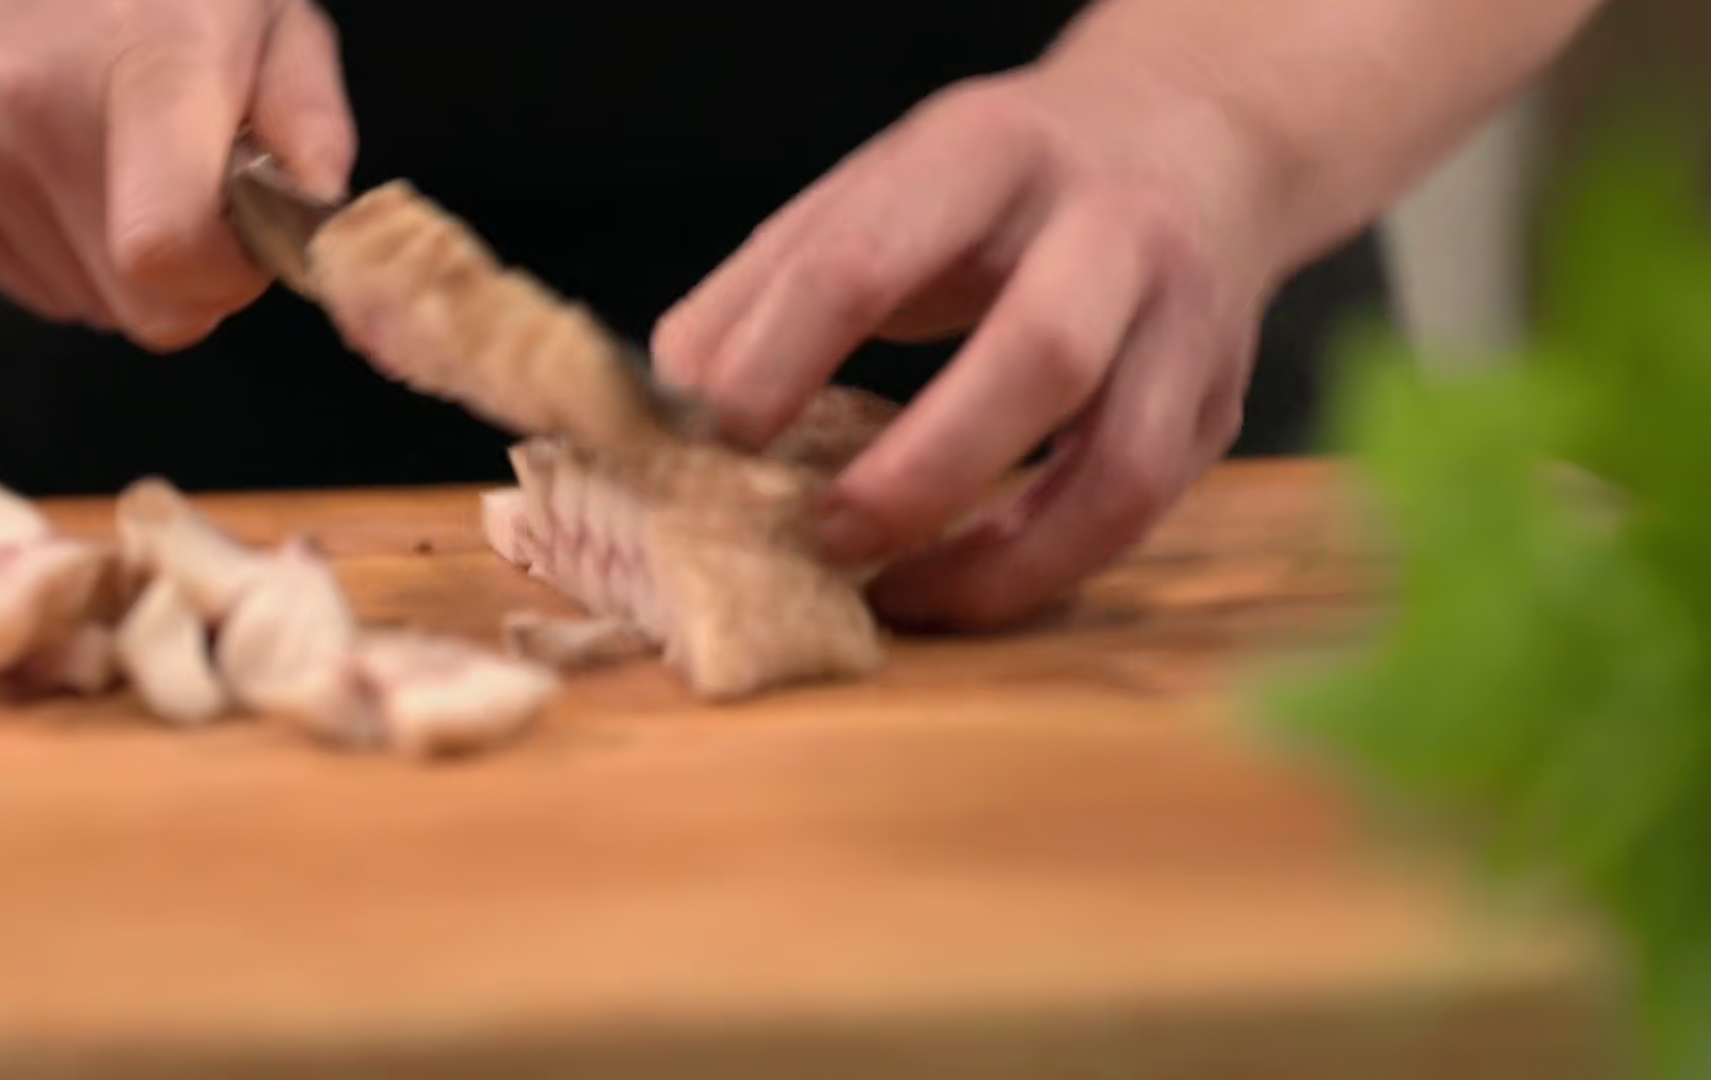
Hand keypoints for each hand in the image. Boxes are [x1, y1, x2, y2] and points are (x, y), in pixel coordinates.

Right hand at [0, 0, 355, 350]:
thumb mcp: (267, 15)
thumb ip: (310, 119)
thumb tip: (328, 218)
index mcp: (144, 62)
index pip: (168, 249)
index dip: (229, 278)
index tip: (250, 240)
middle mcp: (33, 108)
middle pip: (146, 310)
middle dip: (197, 284)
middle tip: (201, 205)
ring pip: (99, 311)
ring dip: (132, 267)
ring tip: (124, 168)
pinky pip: (42, 296)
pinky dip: (74, 258)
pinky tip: (68, 176)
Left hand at [652, 55, 1288, 630]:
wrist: (1191, 140)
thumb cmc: (994, 187)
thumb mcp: (875, 190)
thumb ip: (765, 288)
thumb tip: (673, 406)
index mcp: (993, 150)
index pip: (872, 256)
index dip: (782, 359)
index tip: (716, 439)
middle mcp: (1115, 227)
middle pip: (1041, 357)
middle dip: (919, 473)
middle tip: (821, 537)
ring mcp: (1187, 323)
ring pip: (1122, 468)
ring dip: (999, 558)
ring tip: (893, 596)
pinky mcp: (1216, 405)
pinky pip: (1136, 517)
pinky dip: (1040, 571)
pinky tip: (956, 585)